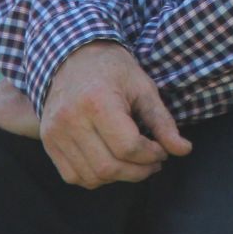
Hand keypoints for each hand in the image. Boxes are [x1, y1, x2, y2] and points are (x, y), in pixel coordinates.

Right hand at [40, 41, 190, 188]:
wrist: (72, 56)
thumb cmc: (113, 70)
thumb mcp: (144, 88)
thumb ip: (163, 122)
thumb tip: (184, 150)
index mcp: (97, 101)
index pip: (128, 146)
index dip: (152, 155)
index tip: (162, 150)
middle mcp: (71, 119)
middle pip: (109, 167)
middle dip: (139, 171)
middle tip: (153, 162)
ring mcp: (55, 132)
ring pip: (92, 177)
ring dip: (119, 177)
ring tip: (133, 162)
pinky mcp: (48, 141)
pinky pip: (73, 176)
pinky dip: (96, 177)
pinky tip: (110, 162)